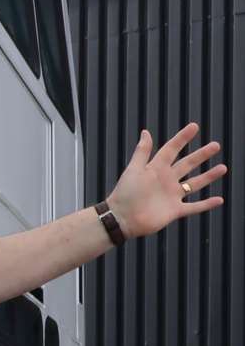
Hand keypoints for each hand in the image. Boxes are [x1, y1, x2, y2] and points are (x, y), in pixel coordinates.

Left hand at [105, 124, 225, 237]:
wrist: (121, 219)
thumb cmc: (124, 193)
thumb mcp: (134, 170)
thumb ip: (142, 152)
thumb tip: (146, 131)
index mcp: (156, 168)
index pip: (171, 149)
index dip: (182, 138)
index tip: (194, 127)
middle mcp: (166, 180)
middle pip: (187, 164)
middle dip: (201, 155)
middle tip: (215, 145)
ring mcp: (172, 195)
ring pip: (194, 184)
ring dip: (209, 176)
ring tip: (223, 168)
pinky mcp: (175, 211)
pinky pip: (194, 207)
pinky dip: (206, 204)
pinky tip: (219, 200)